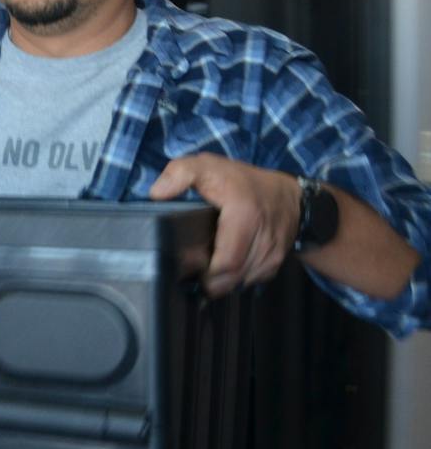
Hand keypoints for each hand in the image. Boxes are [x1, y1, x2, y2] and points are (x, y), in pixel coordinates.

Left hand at [148, 153, 300, 297]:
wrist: (290, 196)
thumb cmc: (243, 182)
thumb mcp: (208, 166)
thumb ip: (180, 173)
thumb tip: (157, 193)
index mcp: (245, 215)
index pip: (225, 262)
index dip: (204, 272)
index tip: (187, 265)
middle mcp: (264, 239)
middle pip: (231, 278)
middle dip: (209, 280)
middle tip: (193, 268)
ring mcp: (274, 255)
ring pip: (241, 283)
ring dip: (223, 280)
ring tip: (208, 266)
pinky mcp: (277, 265)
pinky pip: (251, 281)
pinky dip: (237, 278)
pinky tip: (226, 265)